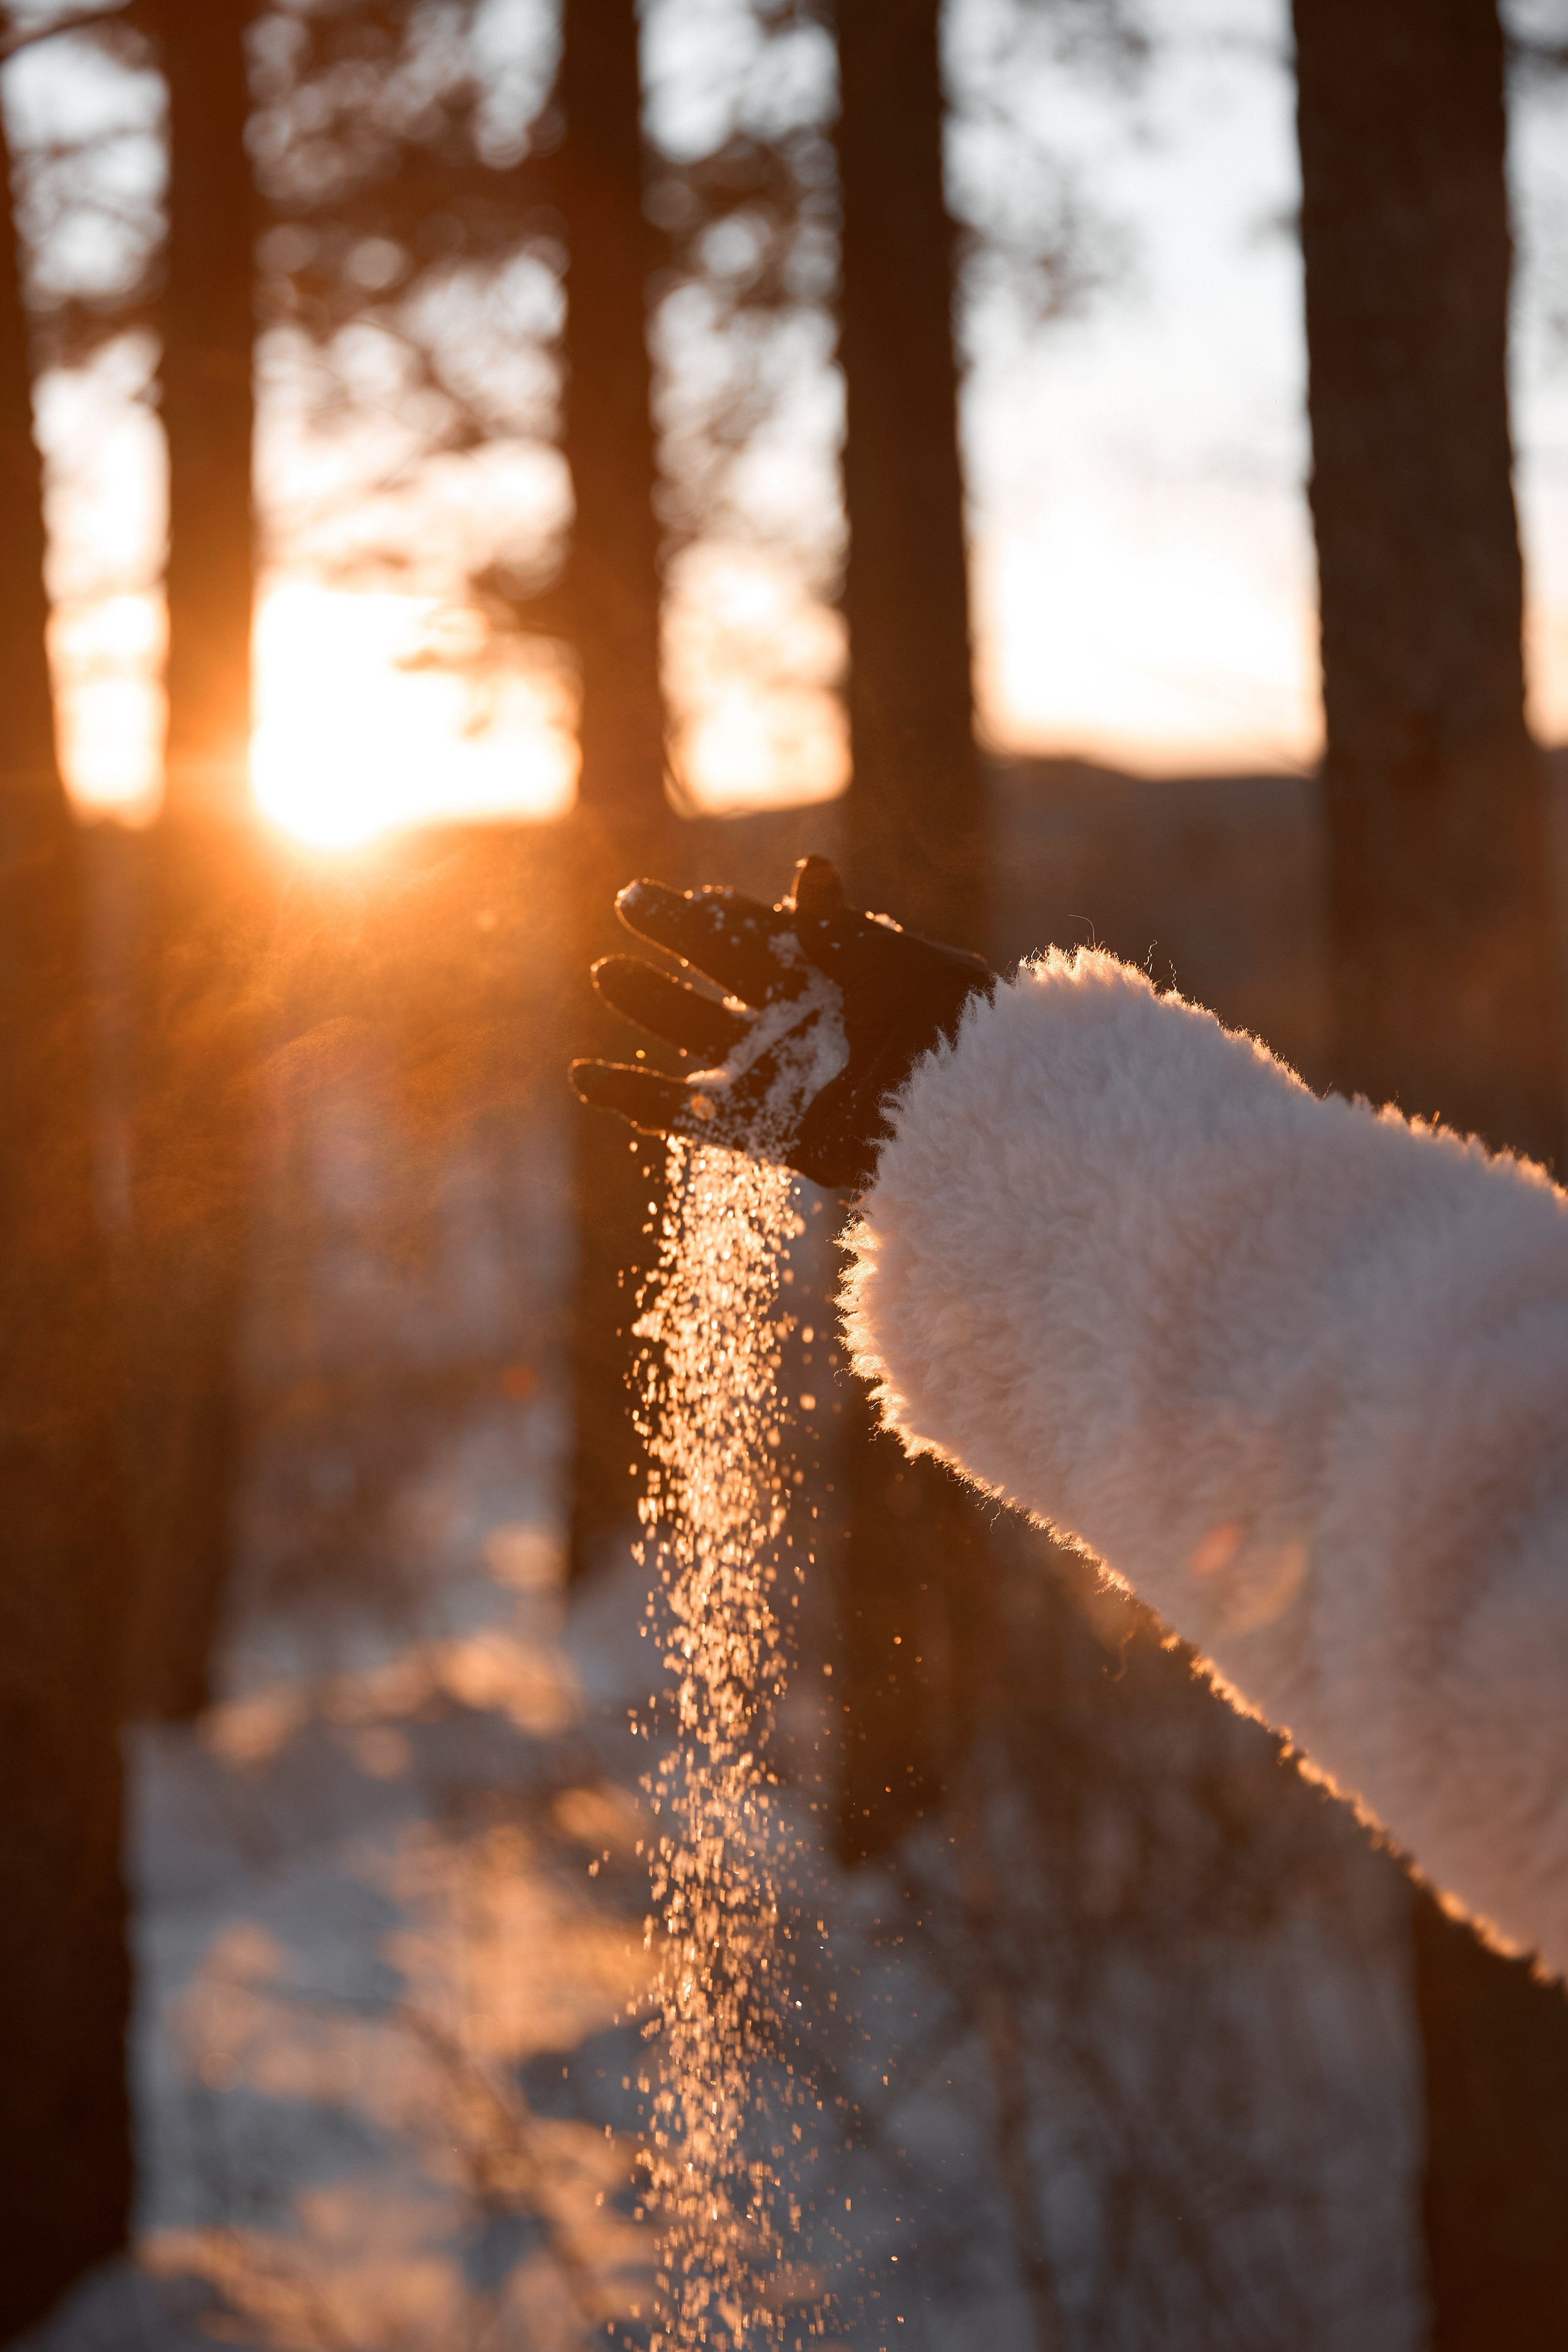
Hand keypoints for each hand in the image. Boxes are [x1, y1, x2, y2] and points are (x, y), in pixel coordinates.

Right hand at [569, 856, 993, 1189]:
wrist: (969, 1122)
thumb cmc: (955, 1039)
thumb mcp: (909, 972)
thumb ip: (849, 934)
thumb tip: (811, 871)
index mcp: (831, 974)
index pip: (759, 933)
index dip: (718, 912)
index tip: (681, 894)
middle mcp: (795, 1021)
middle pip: (715, 974)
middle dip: (671, 940)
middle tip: (626, 903)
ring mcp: (775, 1075)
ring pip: (694, 1033)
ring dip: (648, 1003)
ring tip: (606, 973)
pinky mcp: (763, 1131)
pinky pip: (688, 1115)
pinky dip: (636, 1098)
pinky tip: (587, 1078)